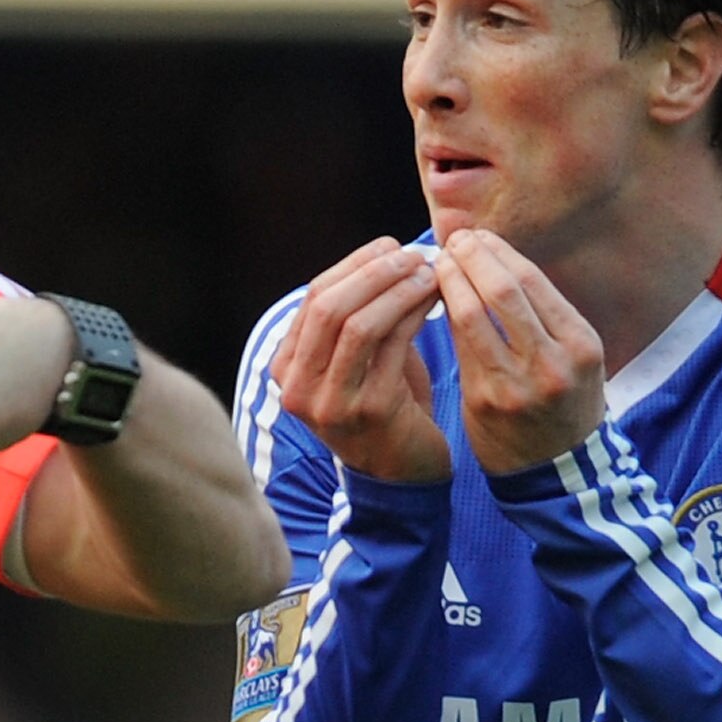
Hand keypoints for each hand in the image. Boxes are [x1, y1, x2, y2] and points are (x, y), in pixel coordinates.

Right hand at [271, 239, 451, 482]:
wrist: (401, 474)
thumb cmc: (384, 406)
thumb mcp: (356, 361)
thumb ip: (354, 316)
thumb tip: (383, 252)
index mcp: (286, 368)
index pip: (313, 299)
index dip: (354, 265)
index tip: (391, 247)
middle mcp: (298, 388)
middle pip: (329, 307)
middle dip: (374, 272)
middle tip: (412, 255)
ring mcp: (331, 403)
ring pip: (358, 324)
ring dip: (397, 290)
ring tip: (427, 272)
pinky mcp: (370, 412)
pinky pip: (393, 346)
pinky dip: (414, 313)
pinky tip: (435, 299)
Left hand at [430, 229, 605, 474]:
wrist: (558, 473)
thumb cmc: (563, 404)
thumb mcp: (575, 359)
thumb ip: (544, 317)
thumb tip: (494, 261)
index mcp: (582, 344)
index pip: (533, 281)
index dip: (499, 252)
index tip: (477, 237)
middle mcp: (554, 362)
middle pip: (504, 290)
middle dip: (472, 258)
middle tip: (452, 242)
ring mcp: (518, 384)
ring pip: (475, 315)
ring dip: (451, 282)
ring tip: (438, 264)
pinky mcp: (486, 401)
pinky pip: (460, 346)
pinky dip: (445, 316)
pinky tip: (434, 300)